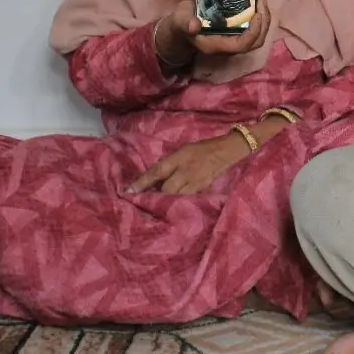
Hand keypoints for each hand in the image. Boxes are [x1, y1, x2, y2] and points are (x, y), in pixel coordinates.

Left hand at [125, 132, 251, 194]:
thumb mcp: (182, 151)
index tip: (128, 192)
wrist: (226, 151)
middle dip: (154, 196)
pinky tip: (172, 205)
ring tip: (156, 205)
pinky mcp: (202, 190)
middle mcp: (185, 172)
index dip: (141, 183)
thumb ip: (169, 164)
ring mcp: (195, 183)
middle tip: (142, 200)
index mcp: (178, 159)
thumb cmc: (202, 148)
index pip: (156, 172)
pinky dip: (178, 202)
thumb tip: (153, 179)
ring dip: (165, 201)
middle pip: (165, 190)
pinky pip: (186, 199)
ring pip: (176, 197)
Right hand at [158, 0, 271, 62]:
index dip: (253, 32)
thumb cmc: (181, 23)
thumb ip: (186, 23)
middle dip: (263, 24)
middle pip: (255, 42)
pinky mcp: (236, 32)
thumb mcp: (180, 20)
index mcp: (217, 46)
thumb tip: (194, 26)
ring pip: (257, 37)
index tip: (256, 14)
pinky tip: (256, 3)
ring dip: (263, 20)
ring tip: (261, 0)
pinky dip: (259, 17)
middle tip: (262, 2)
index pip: (242, 45)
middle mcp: (229, 46)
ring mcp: (234, 40)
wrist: (181, 27)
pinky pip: (253, 29)